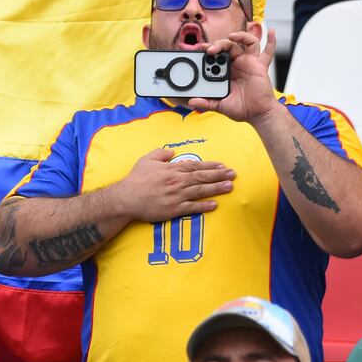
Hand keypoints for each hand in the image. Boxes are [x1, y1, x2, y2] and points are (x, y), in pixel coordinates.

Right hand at [110, 148, 233, 221]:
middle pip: (202, 177)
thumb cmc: (136, 178)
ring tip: (230, 187)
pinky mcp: (174, 209)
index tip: (222, 165)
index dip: (210, 166)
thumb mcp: (147, 159)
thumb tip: (172, 153)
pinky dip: (204, 206)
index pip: (195, 166)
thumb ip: (160, 154)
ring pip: (201, 191)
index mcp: (172, 170)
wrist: (127, 198)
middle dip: (219, 175)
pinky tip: (215, 204)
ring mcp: (177, 196)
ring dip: (217, 188)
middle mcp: (177, 182)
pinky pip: (192, 207)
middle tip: (233, 174)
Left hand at [189, 29, 279, 123]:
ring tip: (230, 36)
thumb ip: (206, 103)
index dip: (207, 51)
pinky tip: (270, 31)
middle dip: (217, 44)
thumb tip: (191, 102)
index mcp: (225, 71)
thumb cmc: (242, 108)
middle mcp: (236, 64)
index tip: (198, 49)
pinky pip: (267, 50)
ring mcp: (248, 62)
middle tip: (208, 49)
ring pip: (243, 42)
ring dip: (238, 36)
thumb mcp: (220, 105)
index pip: (215, 56)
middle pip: (226, 46)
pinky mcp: (259, 64)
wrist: (258, 114)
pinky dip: (270, 40)